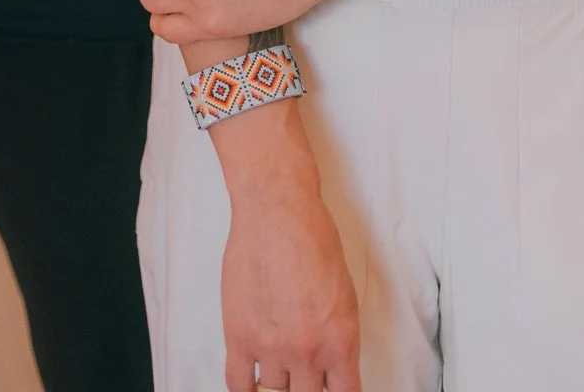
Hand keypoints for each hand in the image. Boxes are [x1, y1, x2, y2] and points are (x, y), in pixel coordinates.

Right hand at [216, 138, 361, 391]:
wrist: (276, 210)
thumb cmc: (312, 238)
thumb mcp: (344, 293)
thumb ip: (336, 336)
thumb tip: (329, 363)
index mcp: (341, 341)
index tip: (330, 390)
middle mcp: (308, 352)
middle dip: (307, 386)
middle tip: (303, 373)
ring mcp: (271, 348)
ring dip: (278, 378)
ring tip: (279, 357)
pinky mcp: (239, 337)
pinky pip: (239, 385)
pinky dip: (246, 388)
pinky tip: (252, 379)